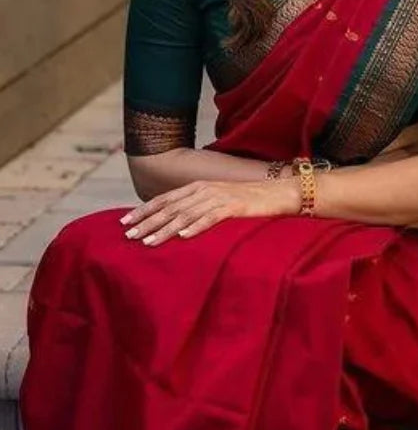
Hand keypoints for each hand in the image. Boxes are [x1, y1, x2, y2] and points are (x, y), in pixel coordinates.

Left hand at [120, 179, 298, 245]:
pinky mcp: (234, 207)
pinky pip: (211, 218)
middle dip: (148, 222)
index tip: (125, 223)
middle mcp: (204, 190)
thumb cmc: (249, 200)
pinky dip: (196, 227)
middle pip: (170, 208)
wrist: (280, 193)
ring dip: (165, 229)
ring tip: (149, 242)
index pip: (164, 199)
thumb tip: (177, 222)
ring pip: (186, 215)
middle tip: (129, 236)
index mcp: (198, 187)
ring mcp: (219, 197)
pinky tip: (183, 237)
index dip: (144, 210)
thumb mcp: (218, 200)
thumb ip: (198, 207)